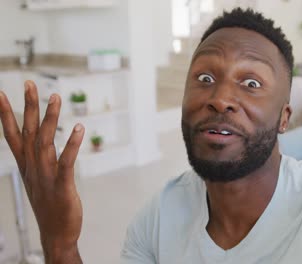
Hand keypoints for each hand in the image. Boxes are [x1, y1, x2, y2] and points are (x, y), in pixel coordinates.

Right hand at [0, 81, 84, 262]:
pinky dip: (72, 144)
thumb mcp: (37, 179)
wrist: (56, 233)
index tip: (0, 93)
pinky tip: (78, 128)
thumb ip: (36, 159)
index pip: (12, 135)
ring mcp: (46, 176)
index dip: (5, 114)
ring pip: (45, 141)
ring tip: (54, 96)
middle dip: (28, 106)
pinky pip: (66, 161)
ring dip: (50, 118)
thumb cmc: (48, 204)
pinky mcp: (62, 185)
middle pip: (28, 132)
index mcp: (26, 165)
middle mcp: (33, 167)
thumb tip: (37, 142)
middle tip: (29, 83)